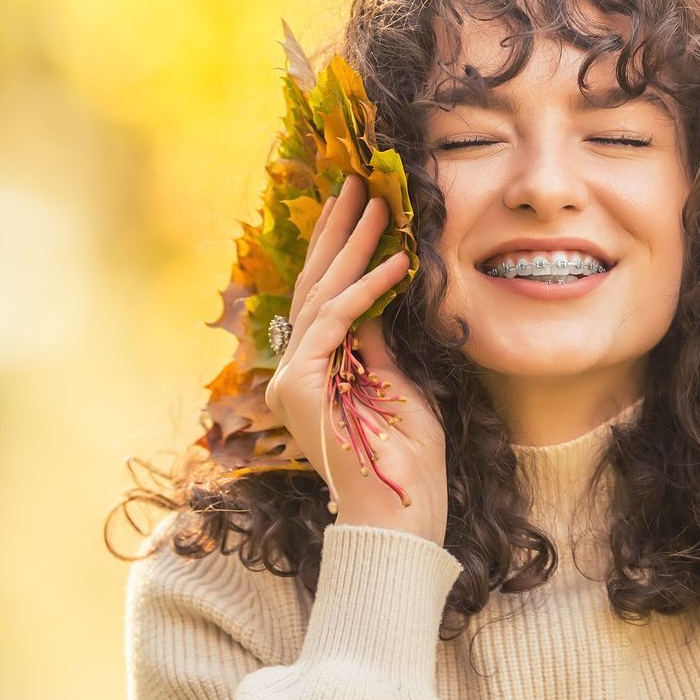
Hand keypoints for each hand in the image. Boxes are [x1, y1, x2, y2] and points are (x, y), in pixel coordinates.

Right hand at [262, 174, 448, 545]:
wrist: (399, 517)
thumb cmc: (408, 463)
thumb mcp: (398, 384)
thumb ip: (378, 342)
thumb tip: (378, 295)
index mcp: (314, 372)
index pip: (324, 298)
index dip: (342, 250)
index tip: (361, 207)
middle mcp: (294, 372)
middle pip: (313, 286)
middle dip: (338, 231)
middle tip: (357, 182)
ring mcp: (292, 379)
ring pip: (321, 294)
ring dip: (354, 245)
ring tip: (379, 204)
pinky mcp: (299, 386)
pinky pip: (335, 321)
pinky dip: (368, 288)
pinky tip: (398, 262)